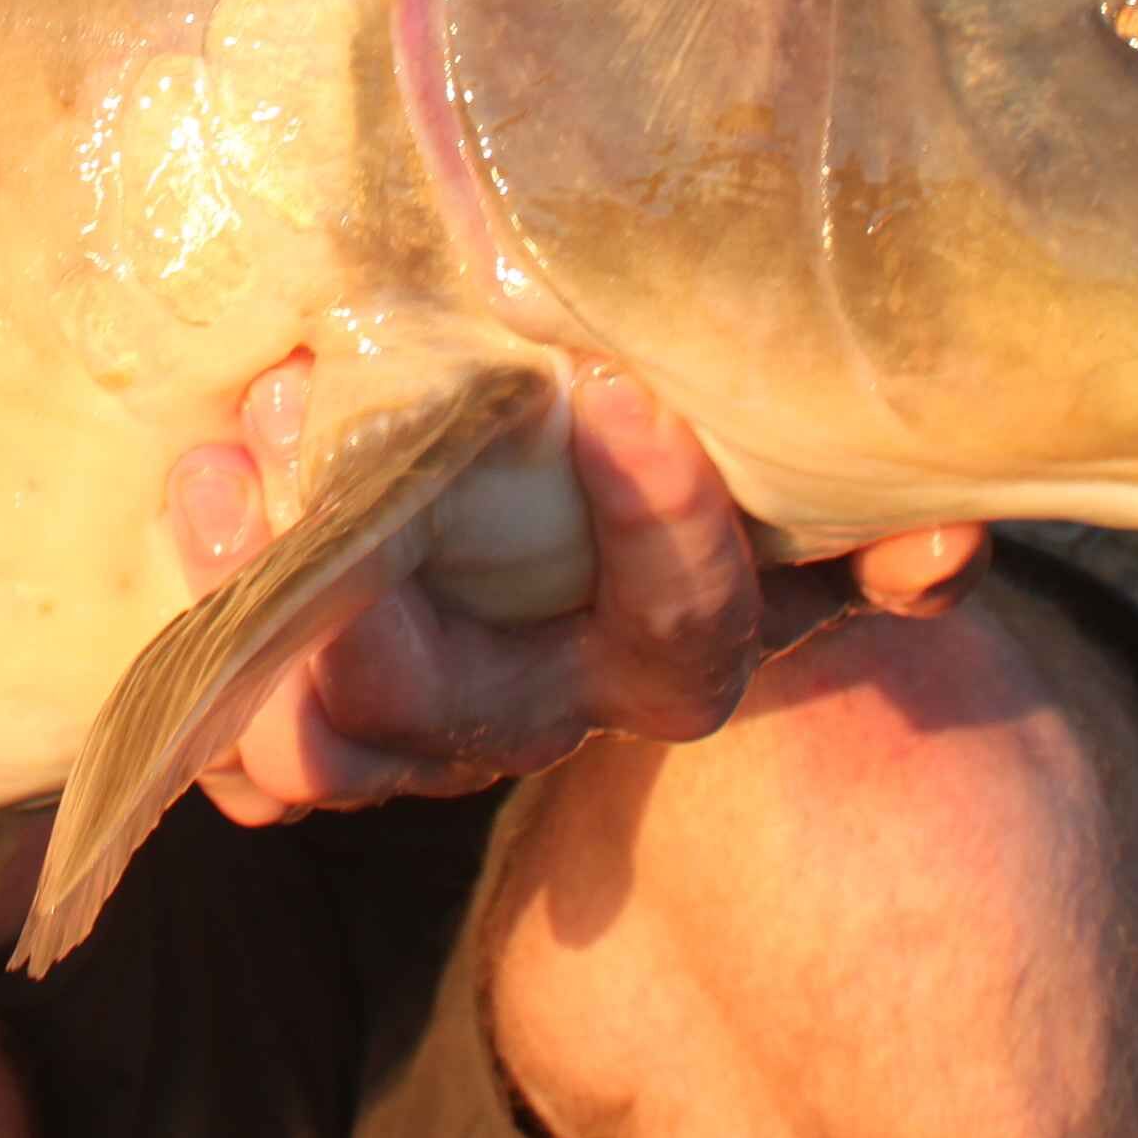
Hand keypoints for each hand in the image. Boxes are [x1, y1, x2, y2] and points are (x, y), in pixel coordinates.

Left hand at [161, 361, 983, 824]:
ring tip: (221, 456)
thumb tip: (942, 552)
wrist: (572, 515)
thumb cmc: (689, 471)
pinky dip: (200, 644)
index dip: (654, 526)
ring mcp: (415, 723)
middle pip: (451, 708)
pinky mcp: (315, 706)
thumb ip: (872, 517)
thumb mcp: (793, 489)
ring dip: (258, 601)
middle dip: (369, 566)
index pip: (678, 626)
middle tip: (310, 400)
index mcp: (664, 647)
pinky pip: (241, 747)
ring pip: (321, 744)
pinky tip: (195, 490)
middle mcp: (536, 708)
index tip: (612, 390)